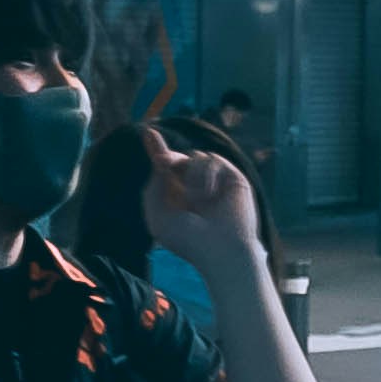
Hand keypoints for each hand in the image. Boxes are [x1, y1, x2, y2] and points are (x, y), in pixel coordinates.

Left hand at [144, 148, 264, 269]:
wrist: (219, 249)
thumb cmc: (187, 239)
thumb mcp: (157, 214)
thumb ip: (153, 185)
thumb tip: (161, 161)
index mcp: (177, 197)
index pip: (166, 169)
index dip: (157, 150)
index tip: (148, 132)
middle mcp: (195, 188)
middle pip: (178, 158)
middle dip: (168, 157)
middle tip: (162, 161)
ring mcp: (215, 182)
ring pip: (195, 157)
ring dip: (190, 175)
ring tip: (197, 200)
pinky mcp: (232, 177)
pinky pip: (211, 159)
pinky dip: (205, 175)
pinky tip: (209, 194)